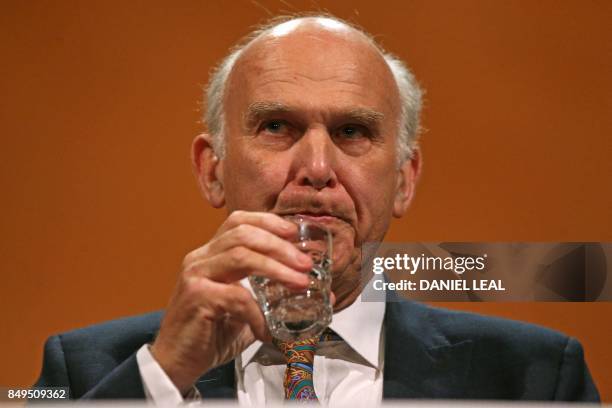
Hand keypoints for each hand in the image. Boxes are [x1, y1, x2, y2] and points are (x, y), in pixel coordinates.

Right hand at [150, 211, 312, 393]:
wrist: (176, 364)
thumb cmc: (209, 335)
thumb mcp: (241, 307)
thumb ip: (264, 295)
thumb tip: (303, 290)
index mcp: (210, 255)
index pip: (238, 221)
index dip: (268, 221)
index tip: (293, 232)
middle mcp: (200, 259)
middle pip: (243, 234)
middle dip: (280, 245)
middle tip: (305, 263)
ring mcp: (195, 275)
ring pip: (241, 256)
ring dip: (276, 268)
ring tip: (300, 282)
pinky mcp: (196, 297)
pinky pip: (237, 297)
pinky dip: (259, 313)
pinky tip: (267, 330)